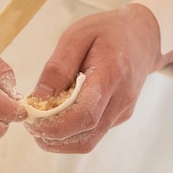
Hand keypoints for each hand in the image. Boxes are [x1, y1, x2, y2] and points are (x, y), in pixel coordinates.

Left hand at [25, 4, 161, 152]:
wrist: (143, 36)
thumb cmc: (107, 31)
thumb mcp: (76, 36)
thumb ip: (58, 67)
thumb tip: (38, 98)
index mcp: (111, 75)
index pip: (85, 115)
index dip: (56, 127)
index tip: (32, 123)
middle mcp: (121, 99)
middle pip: (86, 137)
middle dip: (53, 139)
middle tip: (30, 126)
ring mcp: (123, 111)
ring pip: (89, 141)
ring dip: (60, 141)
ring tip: (39, 124)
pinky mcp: (119, 116)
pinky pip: (93, 133)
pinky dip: (71, 132)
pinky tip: (57, 116)